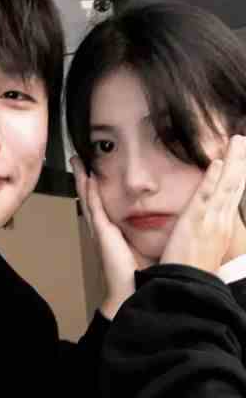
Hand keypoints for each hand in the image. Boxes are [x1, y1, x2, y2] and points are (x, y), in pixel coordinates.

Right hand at [70, 156, 150, 318]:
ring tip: (78, 163)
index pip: (99, 203)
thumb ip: (141, 234)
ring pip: (88, 198)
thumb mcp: (139, 247)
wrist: (130, 290)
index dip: (94, 186)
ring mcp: (99, 229)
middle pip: (89, 197)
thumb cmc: (135, 272)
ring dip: (82, 180)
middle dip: (83, 178)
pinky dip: (90, 192)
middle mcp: (101, 227)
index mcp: (109, 231)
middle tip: (78, 161)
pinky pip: (94, 207)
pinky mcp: (102, 231)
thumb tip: (153, 222)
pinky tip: (88, 177)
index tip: (92, 170)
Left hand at [160, 135, 245, 272]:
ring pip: (226, 186)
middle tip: (241, 141)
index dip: (235, 177)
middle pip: (233, 186)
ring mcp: (211, 220)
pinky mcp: (197, 222)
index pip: (230, 196)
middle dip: (239, 163)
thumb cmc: (192, 269)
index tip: (238, 161)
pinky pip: (207, 196)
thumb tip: (205, 223)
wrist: (187, 286)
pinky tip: (217, 163)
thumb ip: (207, 232)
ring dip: (233, 163)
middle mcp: (221, 221)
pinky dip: (213, 179)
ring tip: (237, 142)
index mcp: (222, 226)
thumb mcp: (204, 248)